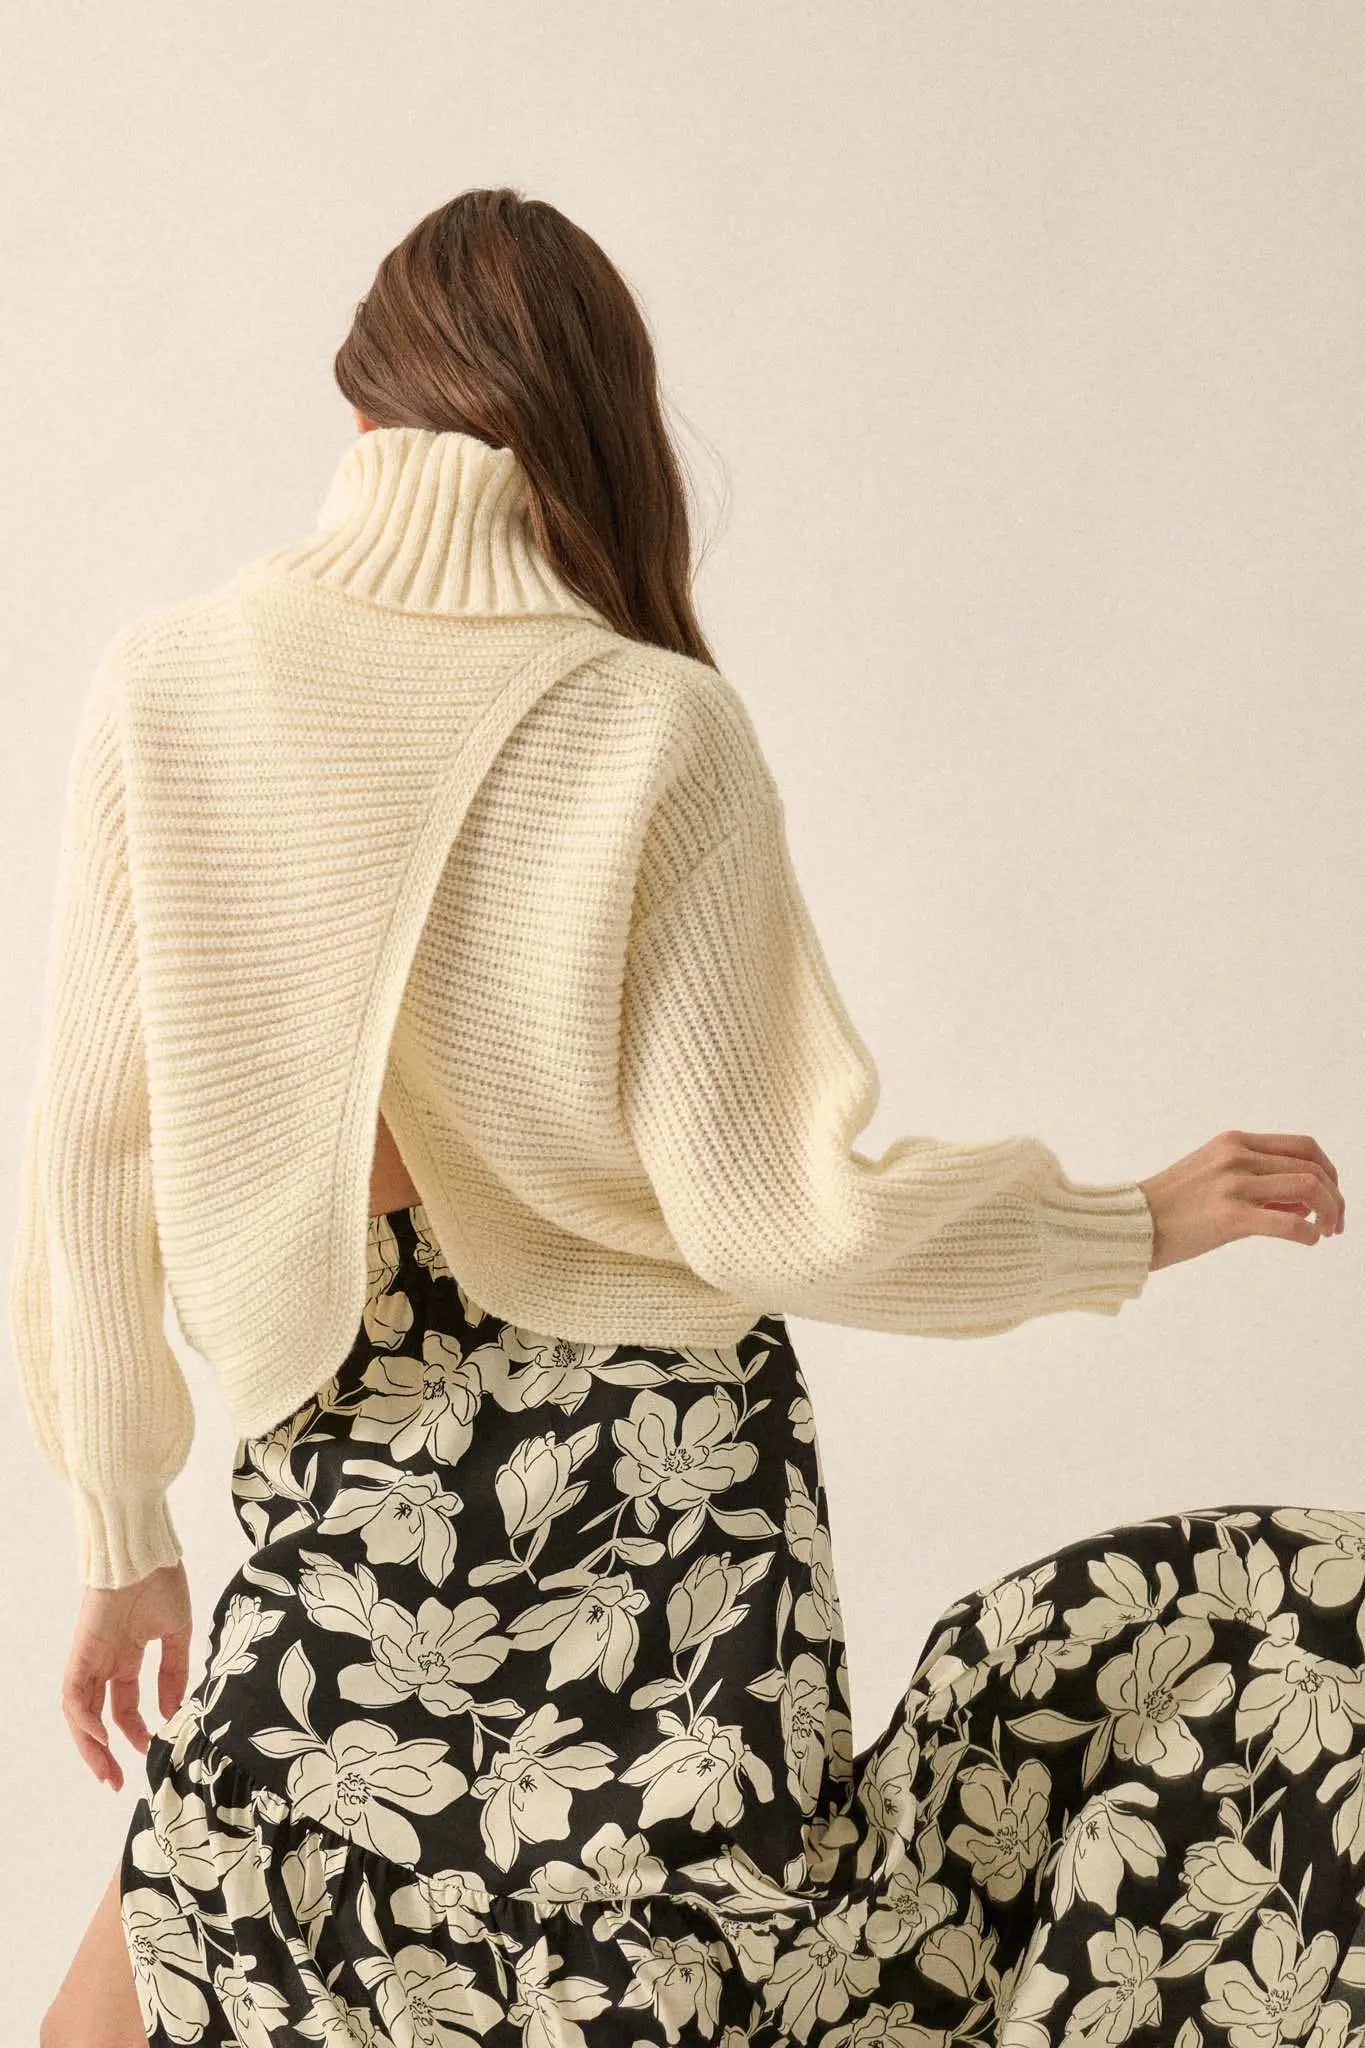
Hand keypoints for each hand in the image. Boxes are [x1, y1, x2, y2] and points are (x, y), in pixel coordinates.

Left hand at [61, 1560, 192, 1790]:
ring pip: (80, 1712)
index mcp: (128, 1654)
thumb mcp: (177, 1631)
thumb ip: (175, 1670)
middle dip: (105, 1752)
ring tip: (107, 1772)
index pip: (126, 1704)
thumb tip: (173, 1709)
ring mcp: (91, 1657)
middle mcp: (106, 1661)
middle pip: (97, 1716)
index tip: (152, 1749)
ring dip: (90, 1745)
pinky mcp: (81, 1651)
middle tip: (117, 1781)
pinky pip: (74, 1693)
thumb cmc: (161, 1580)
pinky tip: (101, 1738)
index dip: (136, 1730)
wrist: (144, 1550)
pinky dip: (83, 1719)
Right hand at [1139, 1130, 1344, 1272]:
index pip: (1304, 1146)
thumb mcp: (1214, 1176)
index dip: (1328, 1171)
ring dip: (1330, 1211)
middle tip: (1335, 1223)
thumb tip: (1305, 1200)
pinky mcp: (1230, 1217)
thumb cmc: (1171, 1207)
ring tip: (1327, 1232)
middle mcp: (1237, 1156)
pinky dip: (1311, 1232)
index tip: (1329, 1196)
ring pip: (1309, 1187)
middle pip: (1313, 1167)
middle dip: (1334, 1197)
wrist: (1131, 1224)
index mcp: (1234, 1142)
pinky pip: (1290, 1222)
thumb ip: (1257, 1180)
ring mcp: (1233, 1185)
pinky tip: (1310, 1240)